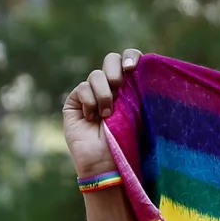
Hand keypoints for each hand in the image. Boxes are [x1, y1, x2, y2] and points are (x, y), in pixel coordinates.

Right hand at [61, 50, 140, 179]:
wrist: (107, 163)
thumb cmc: (128, 143)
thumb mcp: (140, 115)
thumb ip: (140, 92)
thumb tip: (144, 69)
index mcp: (131, 89)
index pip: (130, 61)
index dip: (131, 57)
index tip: (133, 68)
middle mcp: (111, 88)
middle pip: (111, 60)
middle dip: (115, 69)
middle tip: (119, 85)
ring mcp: (92, 94)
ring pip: (96, 75)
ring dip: (104, 93)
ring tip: (107, 114)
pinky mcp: (75, 101)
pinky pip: (82, 88)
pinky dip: (89, 101)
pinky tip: (92, 118)